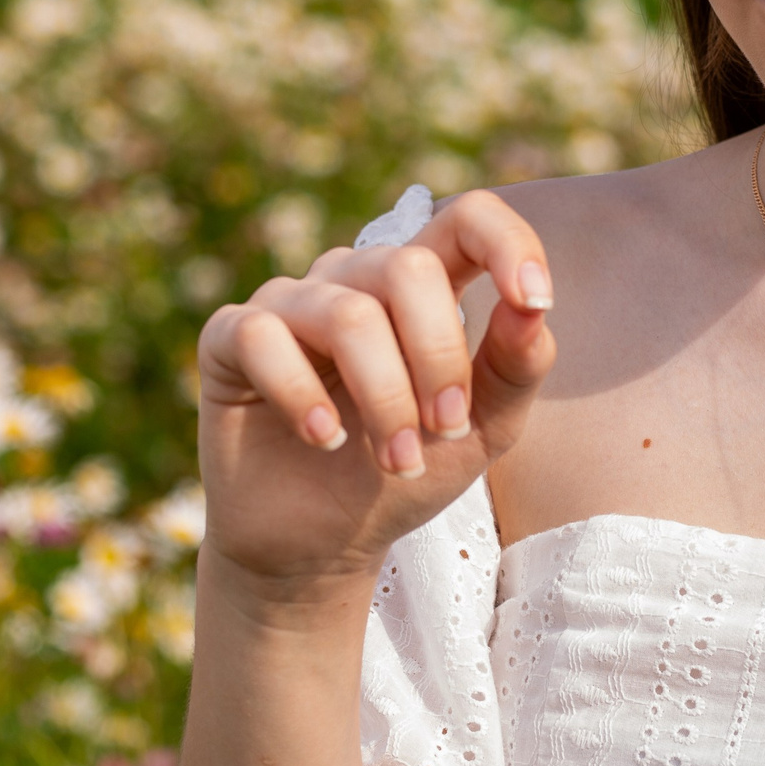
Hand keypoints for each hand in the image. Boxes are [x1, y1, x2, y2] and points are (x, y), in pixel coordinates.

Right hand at [192, 189, 555, 603]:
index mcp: (422, 285)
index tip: (535, 300)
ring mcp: (288, 302)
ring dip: (384, 398)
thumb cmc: (404, 471)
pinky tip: (323, 438)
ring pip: (347, 314)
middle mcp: (354, 278)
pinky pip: (264, 337)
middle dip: (438, 360)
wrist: (321, 545)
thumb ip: (515, 368)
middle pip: (408, 270)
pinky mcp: (229, 336)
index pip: (467, 219)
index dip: (507, 243)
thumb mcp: (481, 431)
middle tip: (444, 431)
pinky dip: (302, 394)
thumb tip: (533, 310)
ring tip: (395, 458)